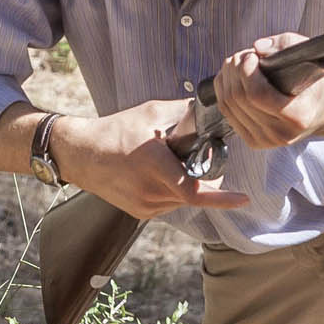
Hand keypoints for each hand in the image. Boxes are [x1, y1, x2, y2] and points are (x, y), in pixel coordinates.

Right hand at [57, 97, 251, 219]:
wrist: (80, 154)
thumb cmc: (114, 131)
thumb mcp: (150, 113)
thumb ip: (184, 113)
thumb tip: (212, 110)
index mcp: (155, 164)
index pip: (194, 191)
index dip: (222, 198)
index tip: (243, 198)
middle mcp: (150, 190)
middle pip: (194, 192)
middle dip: (204, 177)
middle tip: (196, 158)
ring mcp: (145, 205)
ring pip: (183, 199)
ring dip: (186, 183)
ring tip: (166, 163)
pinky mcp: (141, 212)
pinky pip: (170, 203)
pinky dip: (172, 190)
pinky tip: (156, 174)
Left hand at [214, 32, 323, 150]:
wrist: (321, 111)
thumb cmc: (316, 84)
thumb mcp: (311, 57)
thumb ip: (286, 45)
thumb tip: (258, 47)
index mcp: (298, 116)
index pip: (257, 94)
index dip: (246, 71)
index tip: (251, 55)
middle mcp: (281, 134)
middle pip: (239, 98)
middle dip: (234, 70)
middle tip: (242, 56)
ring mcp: (266, 141)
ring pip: (228, 105)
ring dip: (227, 78)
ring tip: (237, 64)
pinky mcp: (254, 142)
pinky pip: (227, 114)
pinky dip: (223, 92)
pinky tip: (231, 79)